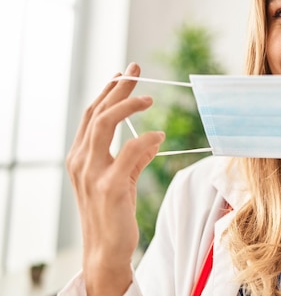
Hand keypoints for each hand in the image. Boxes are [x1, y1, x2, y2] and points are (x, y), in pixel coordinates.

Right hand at [66, 63, 164, 294]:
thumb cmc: (113, 214)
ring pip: (103, 125)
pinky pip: (128, 153)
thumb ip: (134, 158)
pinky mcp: (109, 187)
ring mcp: (92, 174)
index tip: (124, 74)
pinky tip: (159, 135)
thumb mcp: (122, 180)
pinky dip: (145, 140)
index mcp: (81, 157)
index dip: (108, 92)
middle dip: (117, 88)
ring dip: (127, 106)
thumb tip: (152, 138)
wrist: (106, 251)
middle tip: (136, 69)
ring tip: (149, 98)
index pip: (92, 115)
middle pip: (96, 113)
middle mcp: (81, 161)